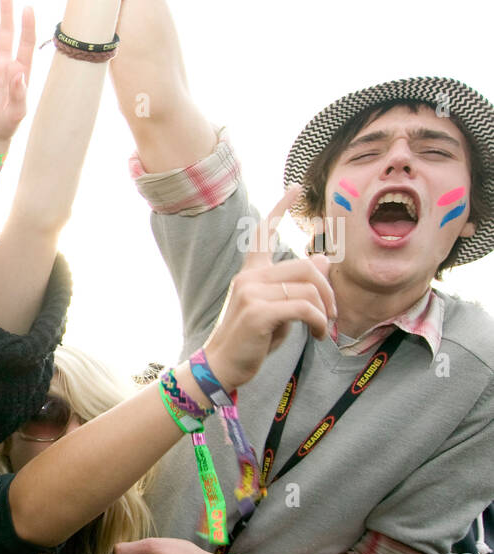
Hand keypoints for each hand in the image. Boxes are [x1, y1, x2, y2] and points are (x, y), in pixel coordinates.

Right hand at [0, 0, 34, 149]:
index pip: (24, 43)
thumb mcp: (17, 112)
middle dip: (6, 14)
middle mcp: (2, 66)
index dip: (26, 26)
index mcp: (18, 71)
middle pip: (5, 35)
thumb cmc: (6, 125)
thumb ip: (19, 93)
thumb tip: (19, 73)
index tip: (27, 8)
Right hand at [201, 185, 336, 390]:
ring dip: (325, 311)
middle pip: (305, 266)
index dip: (280, 208)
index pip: (264, 233)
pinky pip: (303, 307)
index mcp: (250, 274)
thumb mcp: (278, 310)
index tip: (295, 187)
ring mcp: (251, 293)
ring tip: (324, 329)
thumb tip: (322, 260)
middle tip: (333, 313)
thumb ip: (297, 286)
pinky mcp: (258, 312)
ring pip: (308, 287)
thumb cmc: (251, 341)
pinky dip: (318, 322)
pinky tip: (318, 334)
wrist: (221, 366)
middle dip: (328, 290)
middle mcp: (249, 277)